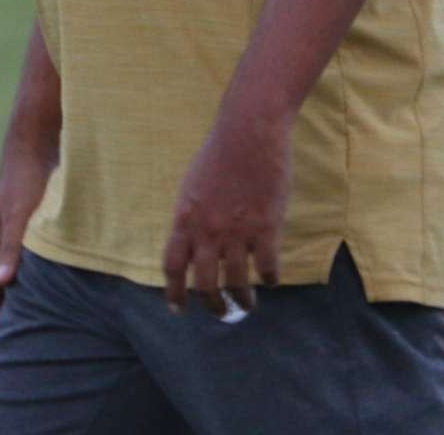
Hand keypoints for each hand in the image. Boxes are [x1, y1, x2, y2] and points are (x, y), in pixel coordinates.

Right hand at [0, 134, 55, 358]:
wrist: (35, 140)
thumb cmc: (29, 178)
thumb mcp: (21, 215)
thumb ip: (13, 248)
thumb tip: (1, 285)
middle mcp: (3, 244)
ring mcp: (15, 234)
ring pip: (8, 277)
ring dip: (8, 302)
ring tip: (13, 325)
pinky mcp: (31, 223)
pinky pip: (24, 260)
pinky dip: (26, 279)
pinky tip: (37, 283)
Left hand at [162, 114, 289, 315]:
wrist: (249, 133)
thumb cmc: (220, 153)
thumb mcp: (192, 186)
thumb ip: (191, 217)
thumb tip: (193, 241)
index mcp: (185, 219)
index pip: (173, 266)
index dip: (174, 293)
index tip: (179, 309)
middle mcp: (207, 231)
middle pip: (204, 284)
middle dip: (211, 305)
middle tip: (219, 311)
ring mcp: (237, 232)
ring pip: (236, 282)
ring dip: (241, 300)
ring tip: (247, 305)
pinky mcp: (266, 227)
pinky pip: (267, 267)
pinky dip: (269, 279)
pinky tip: (270, 281)